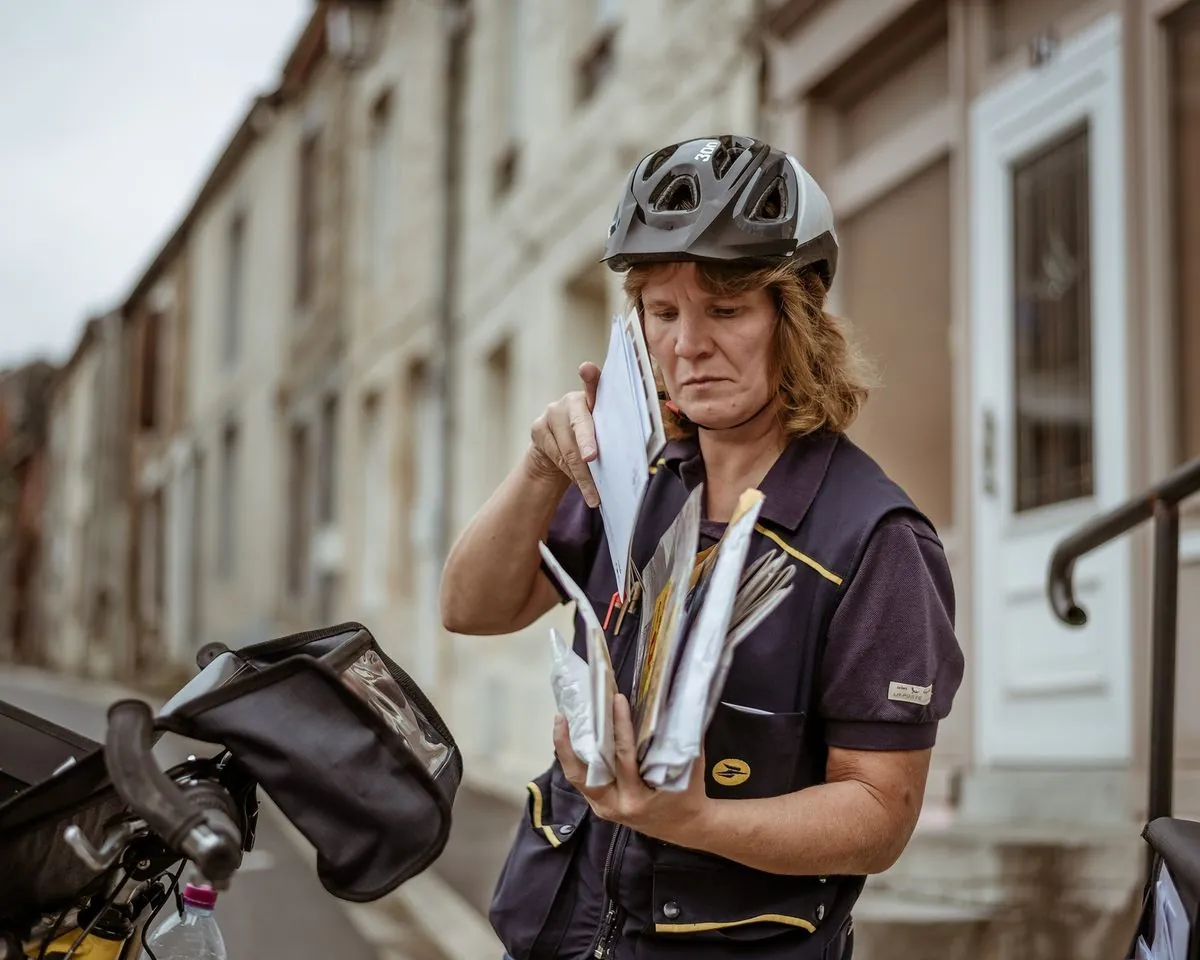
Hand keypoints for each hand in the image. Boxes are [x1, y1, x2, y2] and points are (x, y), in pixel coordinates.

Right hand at [527, 362, 601, 506]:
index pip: (593, 383)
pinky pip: (556, 456)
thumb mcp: (604, 432)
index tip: (586, 368)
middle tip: (592, 459)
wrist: (558, 449)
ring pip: (567, 448)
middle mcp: (570, 400)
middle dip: (586, 444)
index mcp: (593, 397)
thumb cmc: (590, 439)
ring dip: (582, 474)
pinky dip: (570, 474)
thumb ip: (612, 431)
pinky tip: (581, 486)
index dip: (590, 376)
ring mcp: (551, 412)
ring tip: (593, 495)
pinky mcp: (537, 428)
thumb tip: (632, 454)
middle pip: (579, 424)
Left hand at [553, 692, 710, 847]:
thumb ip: (674, 741)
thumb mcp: (687, 768)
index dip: (620, 726)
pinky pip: (583, 780)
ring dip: (566, 750)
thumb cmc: (689, 794)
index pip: (624, 756)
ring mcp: (605, 807)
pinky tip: (572, 738)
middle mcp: (615, 806)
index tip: (617, 700)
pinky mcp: (602, 804)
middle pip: (584, 773)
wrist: (687, 827)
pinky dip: (575, 759)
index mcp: (637, 798)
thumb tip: (667, 706)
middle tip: (566, 714)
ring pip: (577, 778)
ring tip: (561, 721)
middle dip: (572, 742)